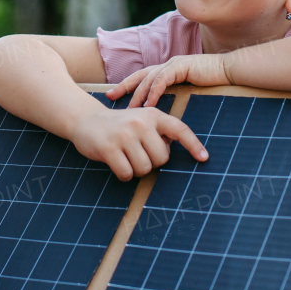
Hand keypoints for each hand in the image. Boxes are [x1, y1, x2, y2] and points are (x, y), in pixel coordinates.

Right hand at [69, 107, 208, 181]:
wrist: (86, 120)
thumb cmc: (119, 126)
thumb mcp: (141, 121)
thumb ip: (158, 132)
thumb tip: (171, 151)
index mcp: (153, 115)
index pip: (180, 130)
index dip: (193, 145)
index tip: (204, 158)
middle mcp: (140, 122)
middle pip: (162, 159)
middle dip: (151, 162)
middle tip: (137, 152)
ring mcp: (124, 135)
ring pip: (144, 169)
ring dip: (136, 169)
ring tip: (126, 156)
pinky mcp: (109, 148)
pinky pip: (127, 174)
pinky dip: (123, 174)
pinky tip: (116, 163)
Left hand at [106, 54, 230, 108]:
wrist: (229, 70)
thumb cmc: (212, 81)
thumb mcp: (189, 89)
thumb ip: (176, 95)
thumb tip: (163, 114)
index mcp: (167, 70)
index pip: (142, 77)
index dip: (127, 86)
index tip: (113, 95)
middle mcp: (167, 65)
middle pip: (139, 75)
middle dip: (124, 86)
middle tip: (110, 97)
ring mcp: (173, 64)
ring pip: (149, 78)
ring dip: (138, 93)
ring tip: (129, 108)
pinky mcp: (181, 66)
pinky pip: (163, 80)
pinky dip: (154, 92)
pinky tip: (148, 105)